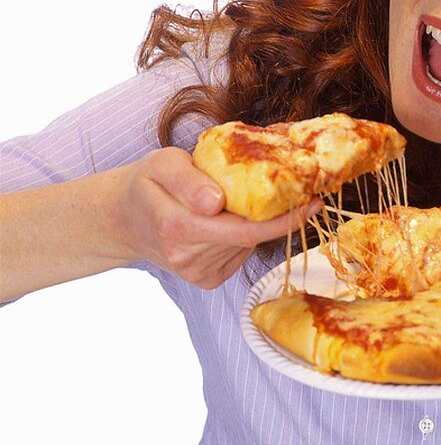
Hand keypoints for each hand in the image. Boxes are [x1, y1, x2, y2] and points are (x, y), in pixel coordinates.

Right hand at [115, 147, 319, 288]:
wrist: (123, 219)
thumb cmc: (147, 183)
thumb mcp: (161, 164)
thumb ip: (188, 179)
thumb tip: (215, 202)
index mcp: (177, 226)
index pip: (244, 229)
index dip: (283, 219)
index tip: (312, 201)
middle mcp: (187, 256)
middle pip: (251, 237)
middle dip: (275, 215)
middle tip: (292, 191)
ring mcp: (196, 273)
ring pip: (247, 245)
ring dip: (252, 223)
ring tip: (230, 203)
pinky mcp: (205, 281)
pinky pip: (240, 255)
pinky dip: (241, 237)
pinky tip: (221, 223)